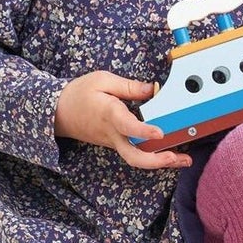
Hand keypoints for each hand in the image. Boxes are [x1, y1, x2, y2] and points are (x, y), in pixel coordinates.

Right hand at [54, 72, 191, 169]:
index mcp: (109, 114)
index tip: (160, 132)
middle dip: (156, 160)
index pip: (127, 126)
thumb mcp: (102, 80)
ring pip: (137, 158)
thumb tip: (154, 89)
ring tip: (183, 160)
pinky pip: (136, 153)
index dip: (144, 131)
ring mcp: (114, 142)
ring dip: (160, 162)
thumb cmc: (79, 94)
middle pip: (133, 156)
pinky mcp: (116, 144)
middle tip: (176, 157)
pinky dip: (154, 156)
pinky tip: (171, 154)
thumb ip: (130, 86)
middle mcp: (113, 134)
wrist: (58, 112)